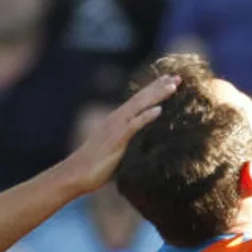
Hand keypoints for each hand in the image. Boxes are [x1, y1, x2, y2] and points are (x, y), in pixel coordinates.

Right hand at [51, 73, 178, 195]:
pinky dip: (145, 116)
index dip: (153, 89)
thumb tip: (138, 146)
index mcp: (115, 121)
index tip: (169, 81)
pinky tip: (158, 110)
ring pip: (138, 107)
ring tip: (173, 86)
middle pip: (140, 99)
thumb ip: (124, 142)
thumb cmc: (92, 167)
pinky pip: (133, 126)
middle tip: (178, 76)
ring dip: (156, 96)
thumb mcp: (112, 150)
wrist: (74, 175)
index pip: (137, 101)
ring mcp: (115, 129)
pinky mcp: (115, 141)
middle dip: (159, 87)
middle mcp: (115, 120)